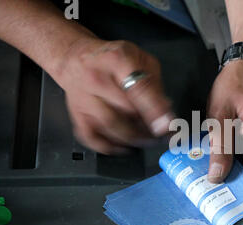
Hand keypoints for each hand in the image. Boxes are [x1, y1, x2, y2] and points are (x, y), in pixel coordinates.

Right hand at [55, 38, 173, 154]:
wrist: (75, 58)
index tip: (166, 125)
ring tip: (147, 140)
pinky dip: (111, 147)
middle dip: (148, 127)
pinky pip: (93, 138)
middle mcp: (97, 78)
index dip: (155, 110)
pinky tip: (125, 146)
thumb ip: (154, 85)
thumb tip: (165, 111)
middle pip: (127, 111)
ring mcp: (84, 98)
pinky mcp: (77, 114)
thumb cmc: (111, 58)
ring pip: (112, 127)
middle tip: (162, 134)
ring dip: (134, 138)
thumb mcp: (140, 59)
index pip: (138, 89)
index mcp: (117, 60)